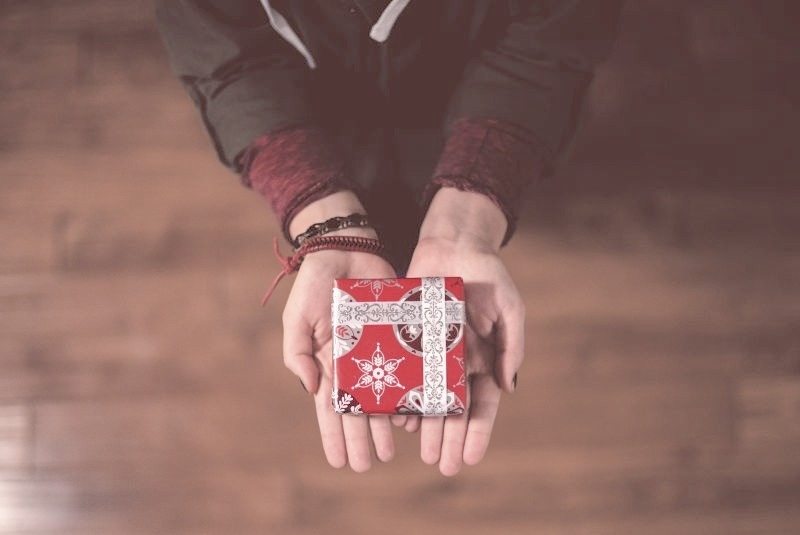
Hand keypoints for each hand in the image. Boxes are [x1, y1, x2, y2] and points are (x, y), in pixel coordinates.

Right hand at [281, 192, 396, 471]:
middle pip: (358, 409)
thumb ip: (297, 352)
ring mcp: (377, 352)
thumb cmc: (316, 284)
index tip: (340, 462)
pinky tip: (413, 414)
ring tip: (391, 450)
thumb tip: (310, 389)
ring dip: (385, 424)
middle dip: (362, 438)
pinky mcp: (399, 336)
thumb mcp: (298, 318)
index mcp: (328, 363)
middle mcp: (354, 364)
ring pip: (383, 396)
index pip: (330, 408)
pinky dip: (408, 391)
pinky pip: (406, 369)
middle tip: (369, 464)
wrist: (347, 249)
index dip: (334, 435)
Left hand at [395, 188, 524, 475]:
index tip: (471, 458)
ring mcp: (431, 353)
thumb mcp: (508, 307)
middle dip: (451, 439)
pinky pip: (404, 374)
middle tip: (443, 465)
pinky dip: (402, 396)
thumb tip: (508, 387)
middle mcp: (457, 362)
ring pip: (428, 398)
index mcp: (484, 359)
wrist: (453, 244)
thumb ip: (511, 345)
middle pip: (454, 410)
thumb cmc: (487, 274)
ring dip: (427, 426)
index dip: (478, 432)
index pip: (483, 405)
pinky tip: (398, 417)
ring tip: (422, 450)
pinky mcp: (408, 340)